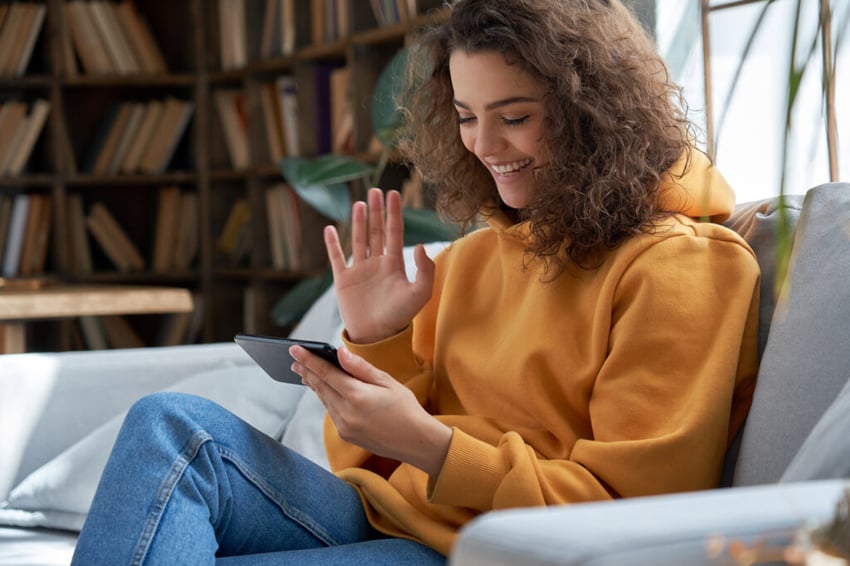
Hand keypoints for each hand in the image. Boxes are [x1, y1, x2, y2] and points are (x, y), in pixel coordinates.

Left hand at [290, 344, 451, 477]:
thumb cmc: (406, 408)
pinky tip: (326, 392)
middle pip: (320, 387)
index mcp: (357, 396)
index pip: (326, 373)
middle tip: (294, 360)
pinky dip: (327, 399)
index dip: (309, 360)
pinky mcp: (346, 435)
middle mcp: (346, 413)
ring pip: (324, 400)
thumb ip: (361, 368)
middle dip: (306, 372)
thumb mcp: (387, 382)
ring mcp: (344, 427)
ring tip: (306, 374)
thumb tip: (339, 353)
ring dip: (315, 386)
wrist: (416, 442)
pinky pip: (332, 412)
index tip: (294, 350)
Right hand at [324, 188, 434, 343]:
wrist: (376, 337)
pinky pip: (336, 257)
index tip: (394, 193)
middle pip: (376, 231)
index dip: (394, 213)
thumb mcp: (419, 294)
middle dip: (376, 211)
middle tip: (376, 190)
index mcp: (394, 264)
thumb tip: (418, 245)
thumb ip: (424, 270)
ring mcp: (359, 270)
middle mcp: (376, 264)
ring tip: (360, 203)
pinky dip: (332, 243)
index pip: (394, 232)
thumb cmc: (400, 317)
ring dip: (358, 221)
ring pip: (358, 239)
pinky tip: (330, 229)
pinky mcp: (343, 280)